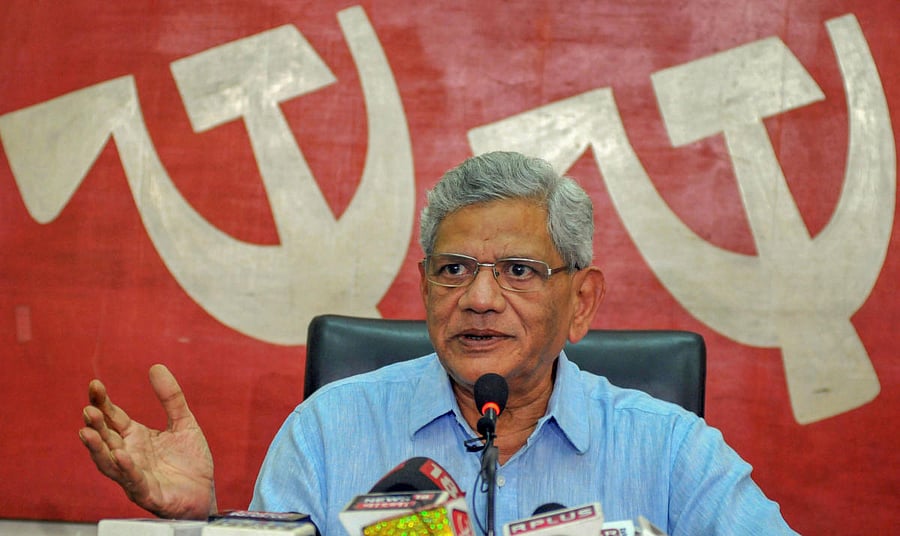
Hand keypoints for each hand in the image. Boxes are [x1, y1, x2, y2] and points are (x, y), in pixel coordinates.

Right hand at [79, 364, 216, 519]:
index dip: (102, 402)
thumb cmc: (189, 461)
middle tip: (88, 409)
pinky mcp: (146, 492)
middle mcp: (129, 454)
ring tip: (87, 432)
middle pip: (106, 437)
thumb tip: (156, 366)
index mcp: (135, 437)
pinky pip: (132, 479)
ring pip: (108, 461)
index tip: (94, 384)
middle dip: (95, 424)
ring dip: (97, 448)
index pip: (113, 417)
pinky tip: (120, 455)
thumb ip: (171, 397)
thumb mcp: (183, 423)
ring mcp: (134, 474)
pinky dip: (125, 468)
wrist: (204, 492)